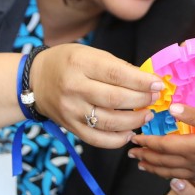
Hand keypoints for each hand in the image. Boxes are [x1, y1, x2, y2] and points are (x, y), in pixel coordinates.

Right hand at [28, 43, 162, 147]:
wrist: (35, 80)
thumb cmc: (69, 63)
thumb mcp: (91, 54)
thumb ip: (118, 67)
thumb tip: (148, 81)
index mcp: (81, 64)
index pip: (117, 74)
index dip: (141, 81)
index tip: (159, 85)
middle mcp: (74, 88)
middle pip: (115, 99)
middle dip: (142, 100)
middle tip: (155, 99)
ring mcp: (71, 110)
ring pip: (109, 122)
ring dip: (134, 121)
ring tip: (147, 115)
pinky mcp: (70, 127)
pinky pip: (97, 140)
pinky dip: (117, 140)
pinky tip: (130, 132)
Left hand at [130, 103, 194, 182]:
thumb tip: (172, 108)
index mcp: (193, 148)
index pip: (163, 146)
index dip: (147, 142)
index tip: (134, 138)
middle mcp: (192, 163)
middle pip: (162, 161)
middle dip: (145, 156)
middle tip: (131, 153)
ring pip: (169, 172)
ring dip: (153, 168)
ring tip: (142, 165)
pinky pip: (179, 176)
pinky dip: (167, 174)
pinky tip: (167, 172)